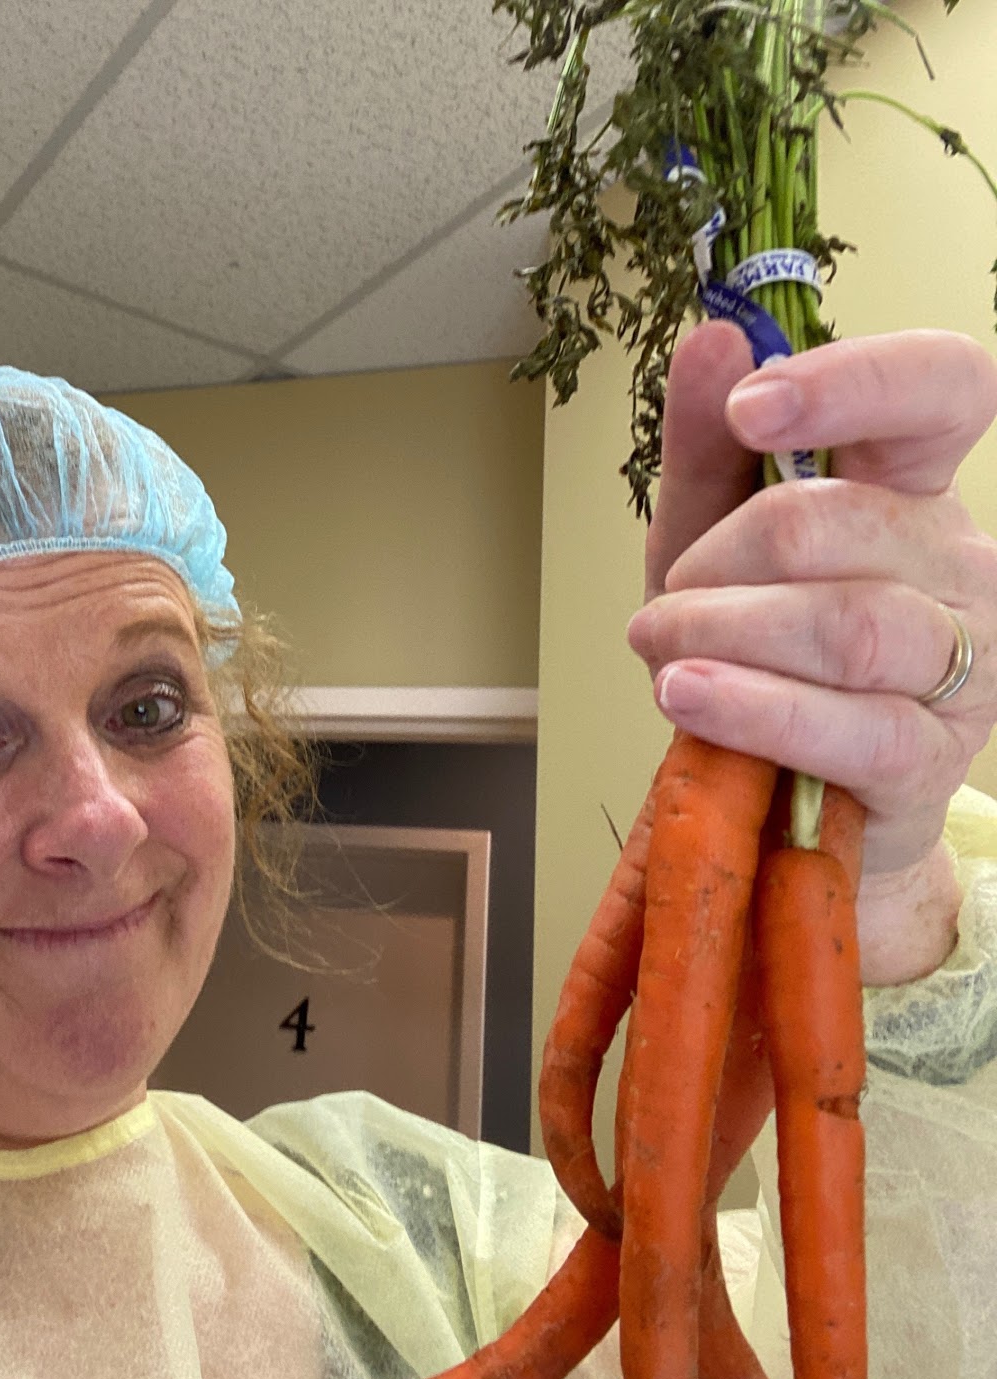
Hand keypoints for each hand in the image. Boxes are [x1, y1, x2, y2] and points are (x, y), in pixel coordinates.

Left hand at [626, 321, 996, 979]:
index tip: (753, 404)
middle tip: (664, 605)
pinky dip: (752, 707)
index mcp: (916, 486)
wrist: (778, 792)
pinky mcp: (931, 759)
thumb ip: (706, 448)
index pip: (945, 388)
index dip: (855, 382)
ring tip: (660, 653)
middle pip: (846, 521)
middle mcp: (961, 562)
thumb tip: (715, 339)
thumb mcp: (706, 541)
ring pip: (850, 625)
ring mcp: (964, 664)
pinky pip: (852, 727)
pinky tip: (687, 696)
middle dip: (722, 560)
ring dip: (723, 633)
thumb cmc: (752, 652)